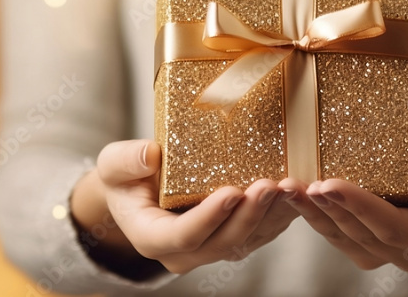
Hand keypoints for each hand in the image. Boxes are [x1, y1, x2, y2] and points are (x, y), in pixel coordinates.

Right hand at [71, 139, 299, 274]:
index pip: (184, 236)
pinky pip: (261, 233)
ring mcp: (210, 249)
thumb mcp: (113, 164)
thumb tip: (151, 155)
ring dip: (271, 215)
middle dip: (249, 215)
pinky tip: (294, 191)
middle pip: (223, 242)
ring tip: (288, 186)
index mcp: (152, 237)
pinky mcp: (232, 239)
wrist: (138, 191)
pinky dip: (280, 214)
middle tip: (269, 185)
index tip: (231, 192)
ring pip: (247, 240)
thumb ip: (126, 161)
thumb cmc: (126, 177)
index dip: (209, 217)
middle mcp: (183, 253)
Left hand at [282, 138, 407, 273]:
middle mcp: (402, 253)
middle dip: (324, 208)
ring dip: (309, 212)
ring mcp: (378, 253)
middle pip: (356, 232)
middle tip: (297, 184)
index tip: (328, 183)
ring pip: (338, 235)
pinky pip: (332, 231)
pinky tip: (290, 193)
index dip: (357, 205)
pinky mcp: (361, 244)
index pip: (388, 225)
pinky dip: (310, 212)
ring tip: (285, 187)